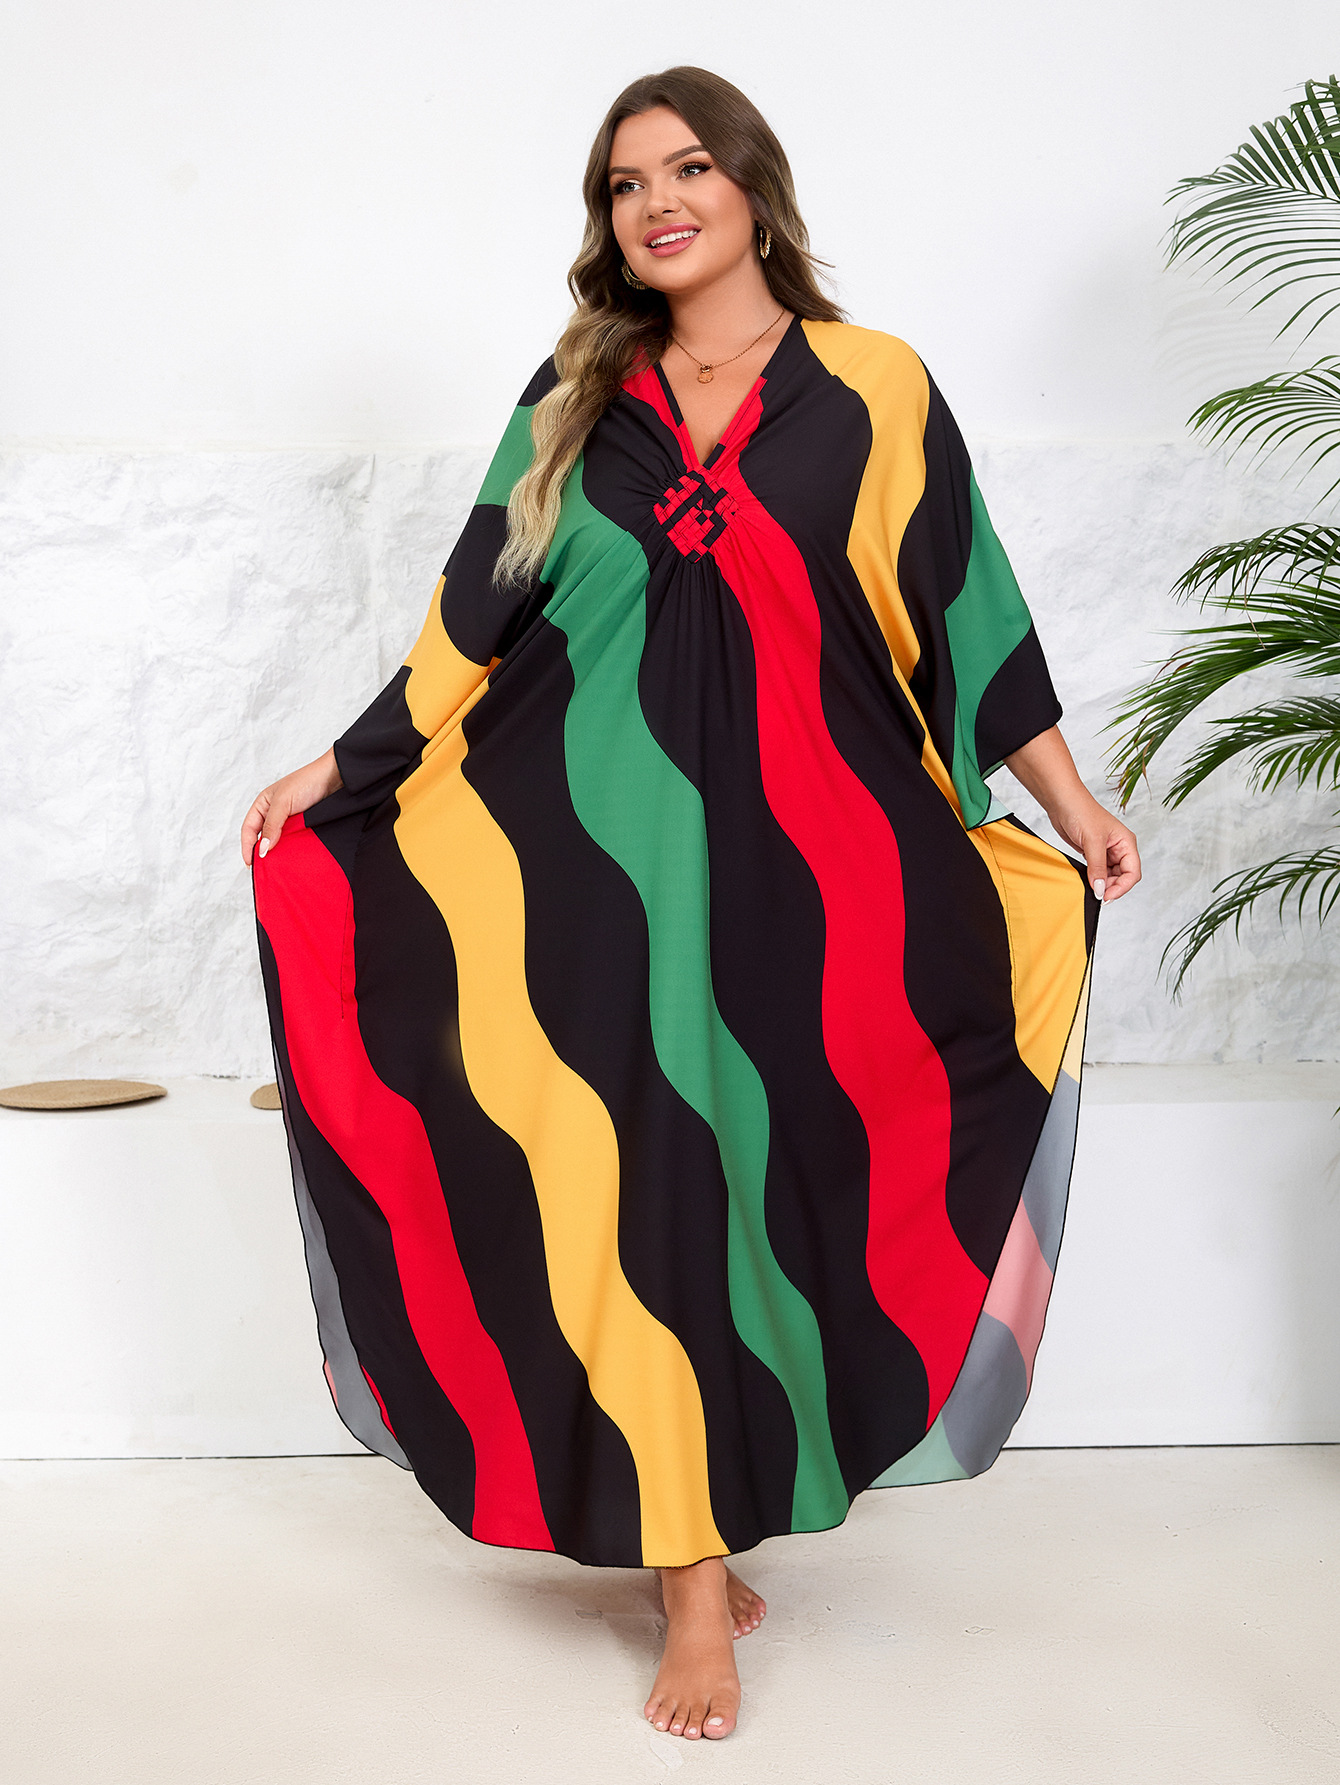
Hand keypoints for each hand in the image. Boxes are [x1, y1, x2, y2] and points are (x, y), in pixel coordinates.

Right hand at [240, 748, 342, 866]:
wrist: (336, 777)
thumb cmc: (306, 782)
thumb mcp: (283, 802)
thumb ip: (272, 826)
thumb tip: (262, 849)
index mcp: (263, 804)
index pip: (249, 829)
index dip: (247, 846)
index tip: (251, 863)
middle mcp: (274, 813)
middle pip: (262, 837)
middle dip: (262, 852)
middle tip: (265, 869)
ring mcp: (289, 820)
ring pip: (278, 841)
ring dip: (278, 852)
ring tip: (279, 866)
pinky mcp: (303, 825)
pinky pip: (294, 840)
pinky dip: (292, 849)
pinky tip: (293, 857)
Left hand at [1047, 795, 1140, 903]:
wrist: (1062, 803)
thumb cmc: (1081, 812)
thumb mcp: (1092, 841)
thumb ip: (1097, 867)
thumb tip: (1100, 889)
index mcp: (1126, 843)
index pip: (1132, 872)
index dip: (1122, 887)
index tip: (1106, 896)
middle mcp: (1119, 848)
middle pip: (1123, 877)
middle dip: (1111, 887)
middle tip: (1097, 894)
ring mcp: (1106, 852)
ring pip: (1110, 876)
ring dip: (1102, 884)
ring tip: (1090, 887)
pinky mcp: (1093, 854)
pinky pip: (1098, 872)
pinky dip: (1093, 879)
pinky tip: (1086, 881)